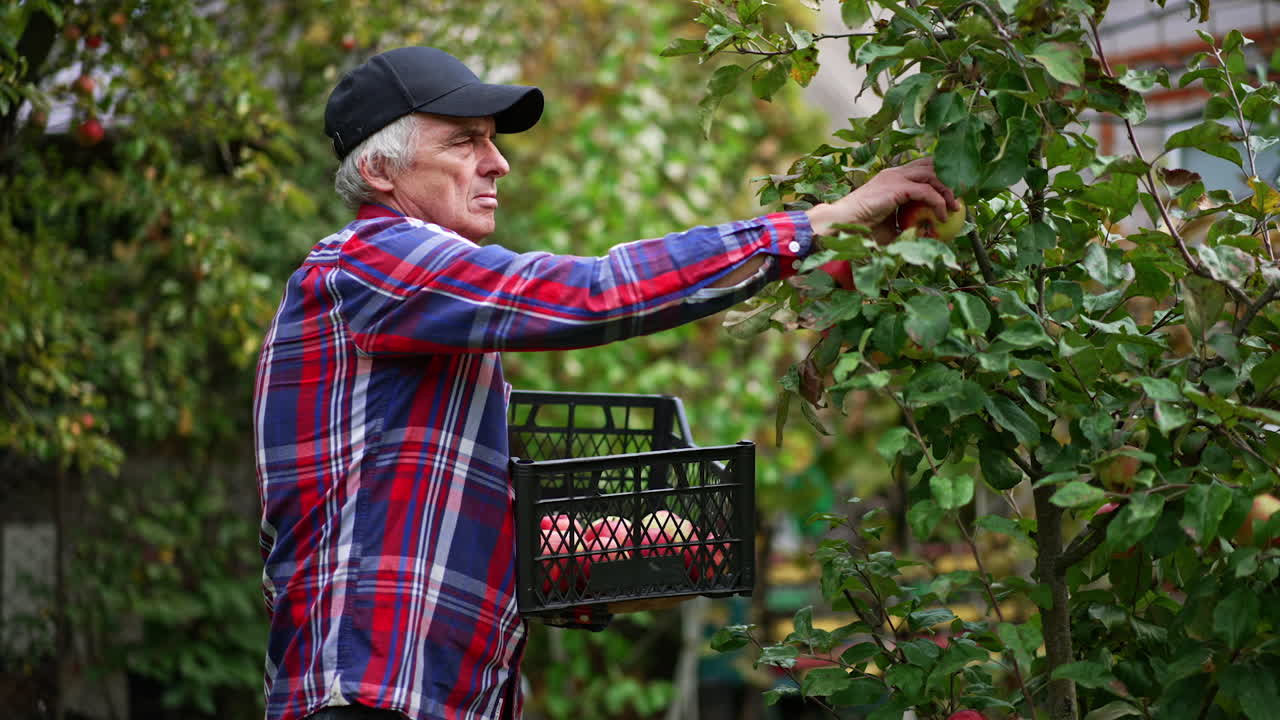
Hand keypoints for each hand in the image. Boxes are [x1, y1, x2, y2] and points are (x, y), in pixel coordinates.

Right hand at [806, 157, 956, 241]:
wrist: (843, 224)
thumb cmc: (861, 229)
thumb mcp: (889, 227)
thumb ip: (907, 227)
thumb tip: (926, 234)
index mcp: (892, 177)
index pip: (922, 167)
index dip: (940, 176)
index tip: (952, 193)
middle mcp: (895, 172)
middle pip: (932, 165)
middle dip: (949, 178)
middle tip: (960, 197)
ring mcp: (896, 177)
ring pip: (933, 175)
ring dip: (948, 191)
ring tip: (955, 207)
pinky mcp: (897, 187)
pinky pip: (927, 191)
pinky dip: (938, 203)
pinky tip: (942, 216)